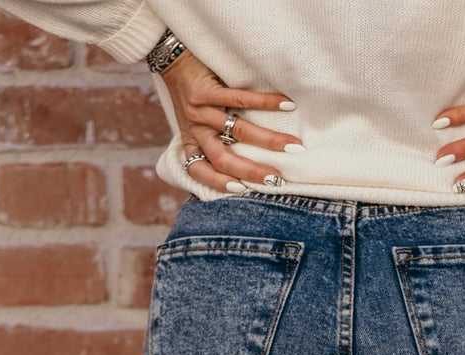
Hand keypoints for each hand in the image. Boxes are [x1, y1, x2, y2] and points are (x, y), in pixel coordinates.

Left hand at [159, 49, 302, 191]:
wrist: (172, 54)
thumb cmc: (190, 92)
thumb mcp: (194, 121)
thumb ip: (211, 139)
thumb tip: (246, 159)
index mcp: (191, 141)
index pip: (199, 170)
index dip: (218, 183)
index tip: (241, 189)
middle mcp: (194, 129)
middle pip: (223, 158)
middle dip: (252, 171)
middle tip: (277, 178)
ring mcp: (200, 109)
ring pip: (238, 131)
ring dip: (269, 140)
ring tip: (293, 145)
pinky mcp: (206, 88)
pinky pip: (240, 99)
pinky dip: (266, 103)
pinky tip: (287, 106)